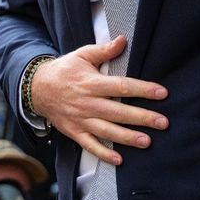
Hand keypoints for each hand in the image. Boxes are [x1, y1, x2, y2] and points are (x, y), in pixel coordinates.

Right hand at [30, 36, 168, 165]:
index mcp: (92, 83)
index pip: (121, 86)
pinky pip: (90, 146)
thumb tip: (124, 39)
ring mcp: (81, 120)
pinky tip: (119, 160)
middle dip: (142, 118)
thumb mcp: (82, 55)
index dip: (143, 90)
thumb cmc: (64, 70)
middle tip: (163, 122)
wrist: (36, 88)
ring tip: (147, 142)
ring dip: (127, 138)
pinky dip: (104, 154)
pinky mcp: (75, 132)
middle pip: (118, 112)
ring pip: (107, 131)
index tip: (162, 93)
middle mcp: (88, 103)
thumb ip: (104, 50)